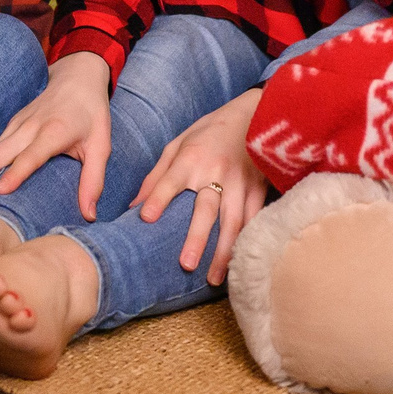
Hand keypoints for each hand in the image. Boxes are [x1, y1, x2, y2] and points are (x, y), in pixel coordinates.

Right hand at [0, 51, 113, 216]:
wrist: (77, 77)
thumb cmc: (91, 114)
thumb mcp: (101, 146)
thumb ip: (93, 180)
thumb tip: (89, 215)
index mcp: (53, 132)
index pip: (29, 156)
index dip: (14, 174)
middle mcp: (29, 127)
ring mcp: (16, 124)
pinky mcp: (11, 125)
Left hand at [134, 88, 267, 285]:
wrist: (256, 115)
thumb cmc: (210, 131)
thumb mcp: (179, 143)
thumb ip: (157, 175)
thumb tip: (133, 206)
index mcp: (192, 157)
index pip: (171, 180)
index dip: (159, 198)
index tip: (146, 218)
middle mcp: (216, 171)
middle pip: (206, 208)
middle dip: (196, 236)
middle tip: (185, 263)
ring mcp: (241, 183)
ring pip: (233, 222)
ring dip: (223, 252)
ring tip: (213, 278)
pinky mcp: (259, 190)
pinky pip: (253, 221)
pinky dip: (245, 244)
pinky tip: (239, 264)